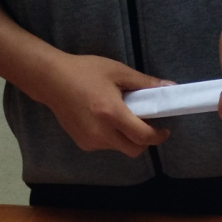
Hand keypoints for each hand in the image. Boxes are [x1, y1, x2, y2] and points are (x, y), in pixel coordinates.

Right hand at [38, 54, 169, 156]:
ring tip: (120, 117)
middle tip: (145, 126)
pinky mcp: (83, 143)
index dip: (157, 136)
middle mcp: (101, 133)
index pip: (142, 136)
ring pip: (119, 148)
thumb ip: (145, 83)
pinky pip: (105, 145)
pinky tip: (104, 120)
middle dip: (144, 142)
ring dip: (126, 138)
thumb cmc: (85, 72)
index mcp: (112, 113)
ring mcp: (90, 141)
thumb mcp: (118, 71)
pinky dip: (111, 137)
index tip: (163, 129)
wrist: (51, 81)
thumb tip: (170, 88)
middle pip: (133, 150)